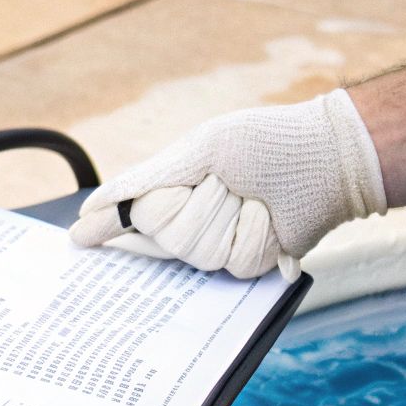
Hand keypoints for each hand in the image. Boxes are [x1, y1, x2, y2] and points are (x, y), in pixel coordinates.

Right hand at [69, 90, 385, 278]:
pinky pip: (234, 261)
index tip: (77, 239)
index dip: (103, 228)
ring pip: (195, 250)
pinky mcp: (249, 262)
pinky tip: (271, 218)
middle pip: (158, 232)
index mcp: (173, 190)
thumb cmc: (263, 143)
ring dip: (225, 216)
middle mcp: (190, 220)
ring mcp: (219, 244)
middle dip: (189, 204)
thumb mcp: (197, 151)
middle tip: (220, 183)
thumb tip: (93, 206)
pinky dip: (255, 233)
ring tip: (251, 197)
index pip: (127, 215)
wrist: (328, 159)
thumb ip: (142, 180)